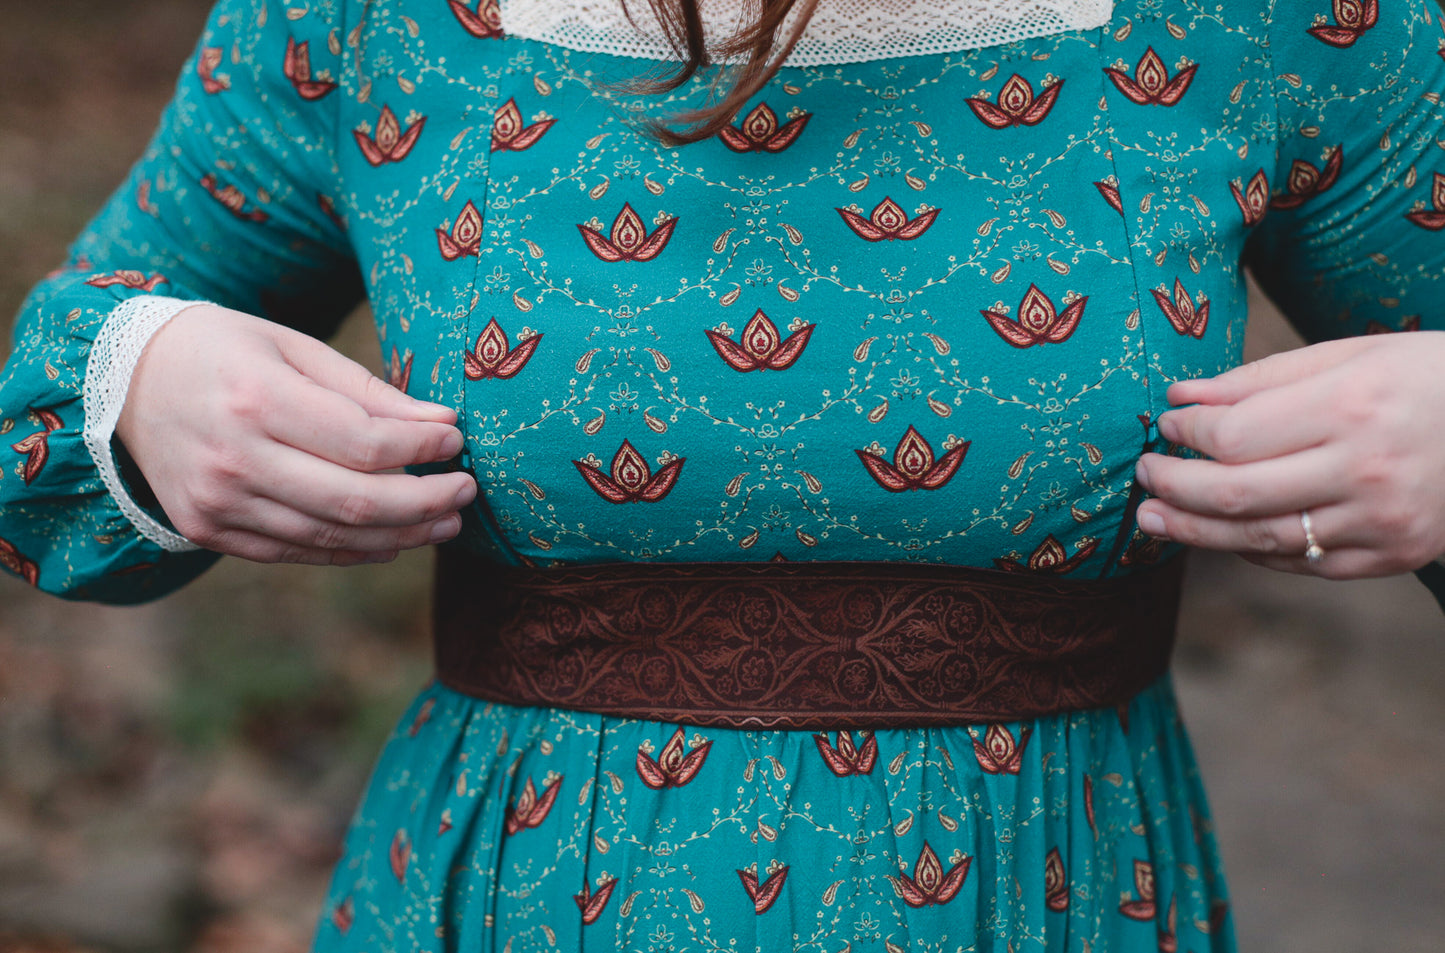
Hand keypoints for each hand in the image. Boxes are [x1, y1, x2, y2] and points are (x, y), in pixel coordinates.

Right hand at [116, 304, 475, 564]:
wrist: (126, 381)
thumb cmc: (227, 352)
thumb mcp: (295, 348)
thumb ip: (369, 392)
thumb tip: (444, 427)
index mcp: (257, 397)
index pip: (365, 442)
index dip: (423, 448)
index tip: (457, 443)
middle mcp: (234, 457)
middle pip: (356, 500)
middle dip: (427, 502)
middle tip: (467, 492)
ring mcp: (217, 501)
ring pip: (333, 535)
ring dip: (402, 534)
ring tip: (446, 521)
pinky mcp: (209, 530)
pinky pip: (299, 551)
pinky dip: (354, 550)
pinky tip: (394, 538)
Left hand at [1132, 331, 1444, 578]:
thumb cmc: (1429, 378)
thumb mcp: (1354, 354)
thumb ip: (1261, 378)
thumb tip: (1182, 397)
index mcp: (1353, 405)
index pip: (1235, 434)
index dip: (1187, 433)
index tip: (1167, 424)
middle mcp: (1366, 468)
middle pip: (1235, 492)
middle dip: (1174, 485)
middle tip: (1142, 475)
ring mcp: (1381, 520)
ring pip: (1259, 538)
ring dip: (1194, 530)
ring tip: (1153, 516)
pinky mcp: (1393, 556)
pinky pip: (1300, 561)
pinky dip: (1252, 549)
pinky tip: (1222, 532)